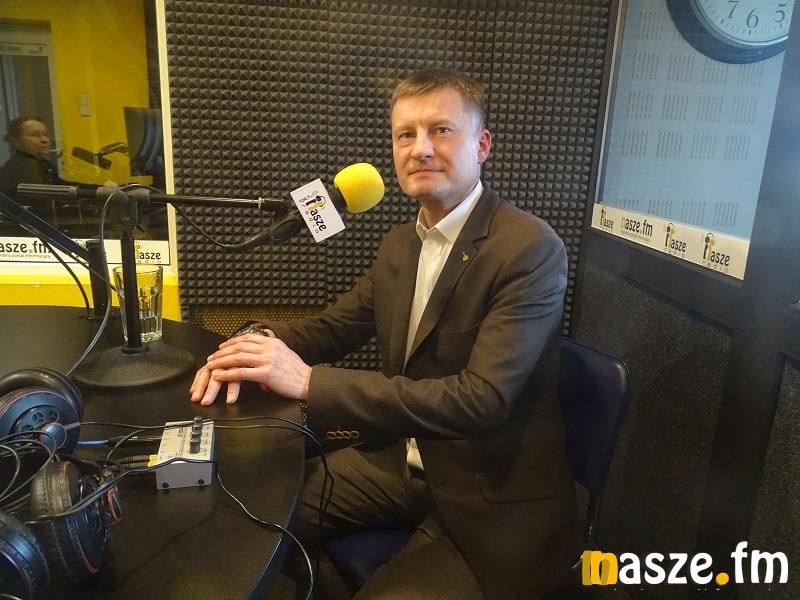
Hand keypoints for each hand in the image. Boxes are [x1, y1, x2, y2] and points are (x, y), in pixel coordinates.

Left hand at [190, 334, 311, 405]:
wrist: (309, 382)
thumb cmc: (298, 372)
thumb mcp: (285, 353)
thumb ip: (272, 350)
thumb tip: (260, 352)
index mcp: (273, 342)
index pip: (248, 338)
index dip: (233, 341)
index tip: (222, 346)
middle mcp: (269, 348)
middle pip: (240, 346)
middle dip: (223, 352)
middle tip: (212, 357)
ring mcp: (267, 360)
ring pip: (238, 358)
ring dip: (222, 362)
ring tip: (211, 366)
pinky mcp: (266, 374)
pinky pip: (242, 373)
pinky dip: (228, 374)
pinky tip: (220, 376)